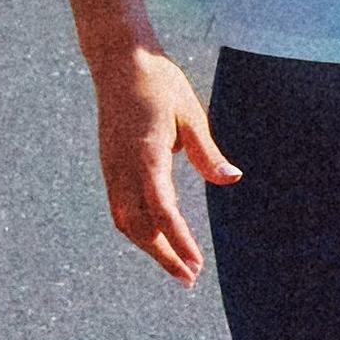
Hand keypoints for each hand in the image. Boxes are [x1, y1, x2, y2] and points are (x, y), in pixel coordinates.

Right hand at [93, 40, 230, 283]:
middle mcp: (123, 167)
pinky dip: (137, 230)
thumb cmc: (159, 83)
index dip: (179, 241)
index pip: (162, 210)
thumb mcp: (191, 113)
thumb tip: (231, 178)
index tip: (196, 264)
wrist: (118, 60)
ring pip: (125, 222)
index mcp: (145, 155)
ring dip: (149, 247)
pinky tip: (156, 239)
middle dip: (164, 256)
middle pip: (139, 226)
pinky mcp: (108, 166)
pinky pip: (119, 208)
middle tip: (190, 278)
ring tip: (176, 265)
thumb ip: (207, 150)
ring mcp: (111, 168)